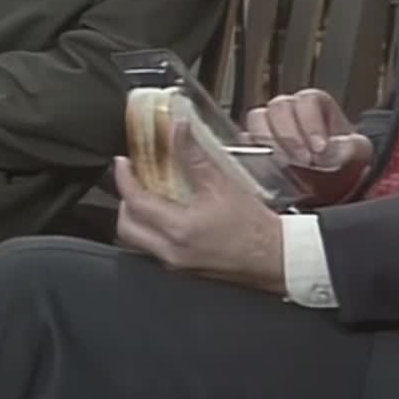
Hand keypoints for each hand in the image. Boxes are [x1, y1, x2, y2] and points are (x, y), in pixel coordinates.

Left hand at [113, 120, 285, 294]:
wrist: (275, 257)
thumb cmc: (255, 227)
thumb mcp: (223, 183)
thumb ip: (194, 155)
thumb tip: (178, 129)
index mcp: (179, 229)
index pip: (135, 202)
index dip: (124, 179)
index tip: (123, 162)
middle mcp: (171, 251)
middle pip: (126, 227)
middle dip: (125, 200)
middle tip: (133, 179)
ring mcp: (176, 264)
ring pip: (138, 241)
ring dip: (137, 217)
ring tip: (149, 194)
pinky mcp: (184, 269)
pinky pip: (154, 249)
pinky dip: (153, 229)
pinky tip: (168, 213)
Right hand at [245, 89, 371, 206]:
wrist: (333, 189)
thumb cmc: (344, 164)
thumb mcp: (357, 153)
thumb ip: (348, 148)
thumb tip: (331, 151)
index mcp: (314, 104)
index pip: (307, 101)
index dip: (312, 124)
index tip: (320, 149)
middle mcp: (289, 111)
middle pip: (278, 107)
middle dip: (290, 135)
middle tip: (302, 159)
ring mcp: (269, 128)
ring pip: (257, 120)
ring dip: (269, 142)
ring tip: (284, 164)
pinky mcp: (254, 149)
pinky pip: (246, 145)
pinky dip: (254, 156)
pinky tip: (269, 171)